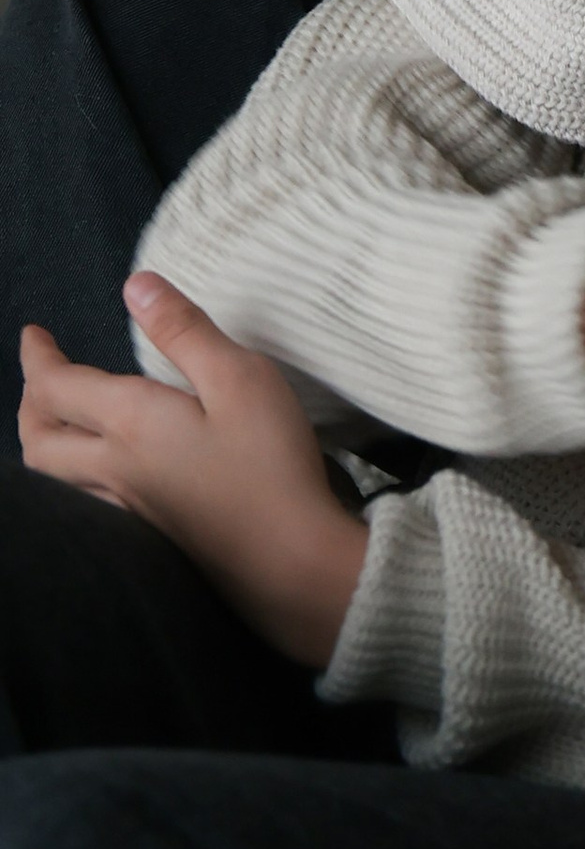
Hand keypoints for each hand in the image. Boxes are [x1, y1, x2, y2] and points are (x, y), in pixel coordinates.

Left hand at [18, 277, 368, 668]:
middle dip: (30, 401)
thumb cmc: (269, 466)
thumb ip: (185, 331)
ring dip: (44, 441)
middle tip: (41, 375)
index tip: (34, 333)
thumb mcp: (240, 379)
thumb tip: (136, 286)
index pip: (57, 386)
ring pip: (55, 476)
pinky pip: (84, 501)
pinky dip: (73, 476)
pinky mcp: (150, 536)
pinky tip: (106, 473)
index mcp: (130, 424)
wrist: (290, 562)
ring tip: (61, 421)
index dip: (38, 356)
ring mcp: (129, 509)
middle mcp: (114, 469)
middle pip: (40, 439)